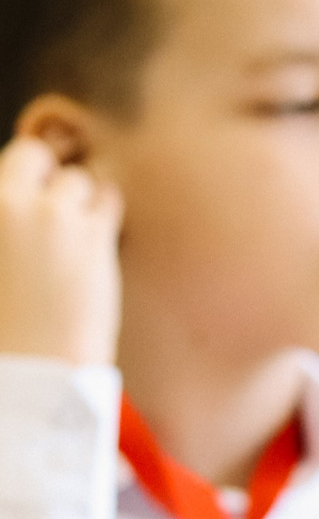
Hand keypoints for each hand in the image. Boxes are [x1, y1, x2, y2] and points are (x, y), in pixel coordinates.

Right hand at [0, 135, 120, 365]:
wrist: (33, 366)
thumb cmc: (7, 327)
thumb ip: (8, 225)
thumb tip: (22, 205)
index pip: (7, 162)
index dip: (25, 175)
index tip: (35, 195)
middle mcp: (3, 202)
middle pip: (32, 152)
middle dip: (48, 175)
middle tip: (61, 209)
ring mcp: (46, 213)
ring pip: (76, 177)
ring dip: (83, 202)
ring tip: (80, 240)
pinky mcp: (88, 232)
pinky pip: (108, 196)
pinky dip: (108, 214)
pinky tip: (100, 244)